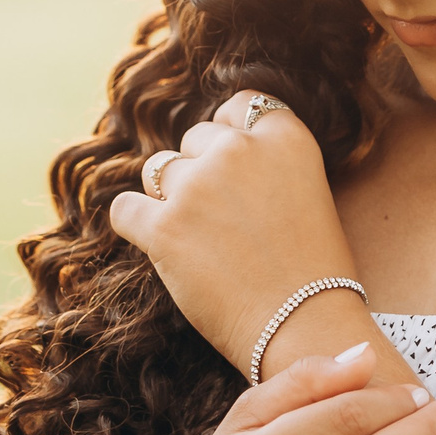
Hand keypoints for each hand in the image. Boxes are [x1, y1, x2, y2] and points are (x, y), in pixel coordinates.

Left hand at [108, 91, 358, 369]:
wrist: (304, 328)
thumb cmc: (311, 271)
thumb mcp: (306, 191)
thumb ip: (264, 160)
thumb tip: (212, 147)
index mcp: (284, 137)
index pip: (238, 106)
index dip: (230, 135)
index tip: (233, 168)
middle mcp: (239, 150)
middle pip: (194, 139)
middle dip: (200, 171)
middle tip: (223, 221)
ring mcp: (197, 186)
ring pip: (158, 171)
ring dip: (170, 198)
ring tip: (200, 239)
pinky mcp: (163, 227)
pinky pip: (124, 209)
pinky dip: (134, 224)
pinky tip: (155, 243)